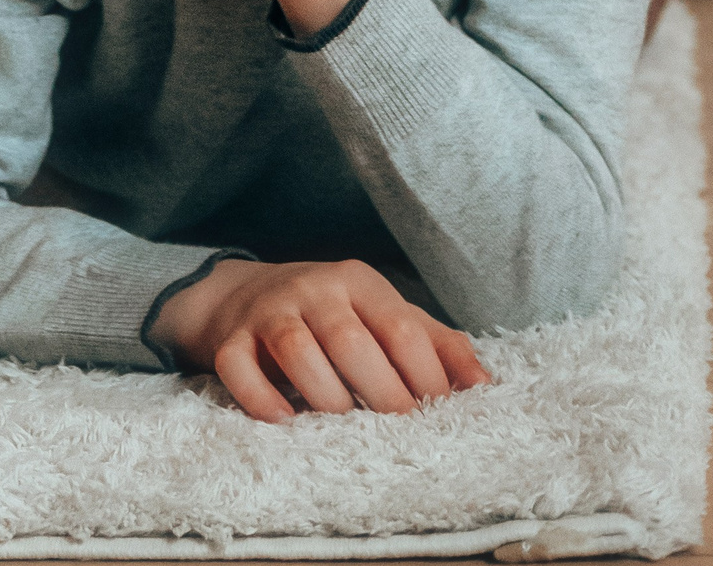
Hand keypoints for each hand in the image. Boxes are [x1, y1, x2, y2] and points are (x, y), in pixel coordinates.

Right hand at [153, 257, 491, 422]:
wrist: (241, 296)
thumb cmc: (334, 316)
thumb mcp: (385, 315)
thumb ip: (437, 344)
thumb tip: (485, 385)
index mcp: (358, 281)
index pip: (400, 327)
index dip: (425, 376)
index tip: (436, 412)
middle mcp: (311, 289)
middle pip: (349, 340)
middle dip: (381, 392)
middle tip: (398, 431)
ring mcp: (265, 312)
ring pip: (295, 351)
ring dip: (326, 397)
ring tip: (345, 427)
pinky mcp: (228, 339)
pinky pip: (238, 367)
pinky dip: (261, 399)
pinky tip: (286, 421)